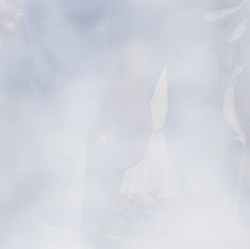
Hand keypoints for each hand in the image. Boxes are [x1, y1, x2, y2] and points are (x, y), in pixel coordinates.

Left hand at [91, 37, 156, 177]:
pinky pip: (141, 145)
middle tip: (108, 171)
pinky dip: (132, 152)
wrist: (137, 77)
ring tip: (113, 164)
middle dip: (122, 166)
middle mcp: (146, 130)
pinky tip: (120, 152)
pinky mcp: (147, 126)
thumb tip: (101, 145)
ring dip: (128, 160)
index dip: (116, 163)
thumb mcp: (110, 107)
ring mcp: (148, 128)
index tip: (105, 170)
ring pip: (140, 152)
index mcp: (137, 127)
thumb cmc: (122, 90)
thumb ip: (107, 127)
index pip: (127, 153)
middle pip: (136, 157)